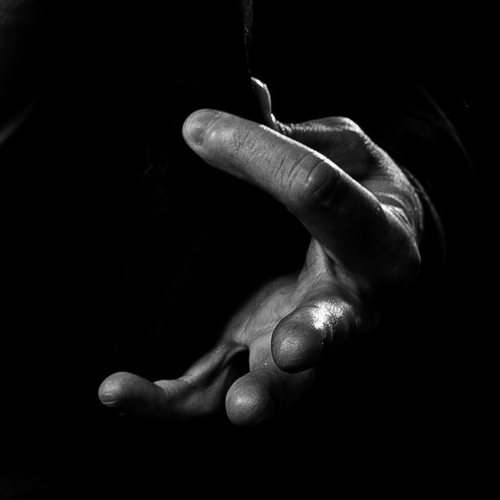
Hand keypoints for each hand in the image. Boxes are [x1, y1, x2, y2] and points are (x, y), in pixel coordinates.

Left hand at [97, 81, 424, 426]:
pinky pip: (206, 392)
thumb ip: (294, 131)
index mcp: (376, 237)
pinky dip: (164, 401)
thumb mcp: (343, 149)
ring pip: (273, 386)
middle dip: (312, 340)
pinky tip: (117, 393)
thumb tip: (243, 92)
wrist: (383, 255)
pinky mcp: (250, 363)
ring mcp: (298, 343)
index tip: (194, 125)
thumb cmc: (356, 191)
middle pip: (330, 329)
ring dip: (246, 396)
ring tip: (228, 407)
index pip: (319, 195)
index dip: (259, 154)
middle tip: (290, 351)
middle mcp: (348, 306)